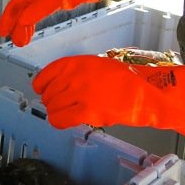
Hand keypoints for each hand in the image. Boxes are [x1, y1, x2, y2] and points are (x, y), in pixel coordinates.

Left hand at [32, 55, 184, 137]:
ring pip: (52, 106)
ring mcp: (80, 94)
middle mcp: (74, 76)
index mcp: (74, 63)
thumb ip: (75, 71)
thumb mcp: (94, 64)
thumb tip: (58, 82)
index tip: (41, 90)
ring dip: (55, 111)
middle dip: (51, 101)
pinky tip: (63, 121)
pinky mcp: (87, 112)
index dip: (40, 86)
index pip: (44, 75)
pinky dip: (58, 122)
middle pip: (48, 93)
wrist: (145, 94)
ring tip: (64, 113)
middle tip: (59, 104)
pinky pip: (60, 119)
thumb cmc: (124, 79)